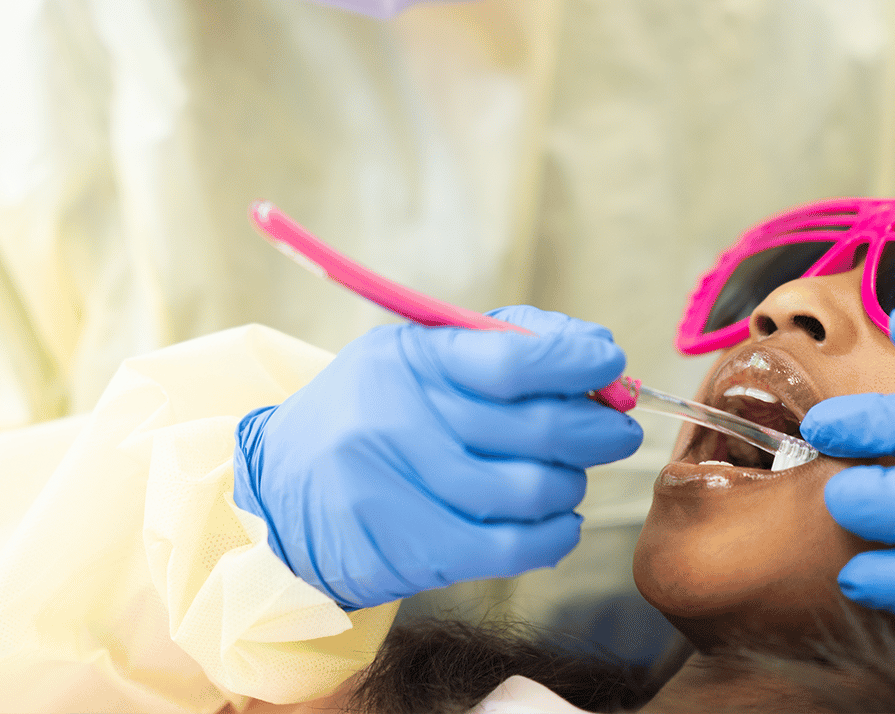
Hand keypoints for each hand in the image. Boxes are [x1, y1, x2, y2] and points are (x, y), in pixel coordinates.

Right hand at [232, 305, 642, 609]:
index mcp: (410, 360)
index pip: (515, 357)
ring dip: (572, 482)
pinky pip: (516, 548)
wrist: (279, 491)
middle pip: (538, 429)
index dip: (578, 362)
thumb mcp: (413, 355)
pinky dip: (556, 533)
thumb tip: (594, 353)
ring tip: (566, 475)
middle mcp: (404, 421)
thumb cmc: (369, 413)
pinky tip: (557, 519)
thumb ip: (498, 343)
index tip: (608, 364)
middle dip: (598, 429)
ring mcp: (407, 490)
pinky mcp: (416, 550)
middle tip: (614, 429)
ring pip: (534, 490)